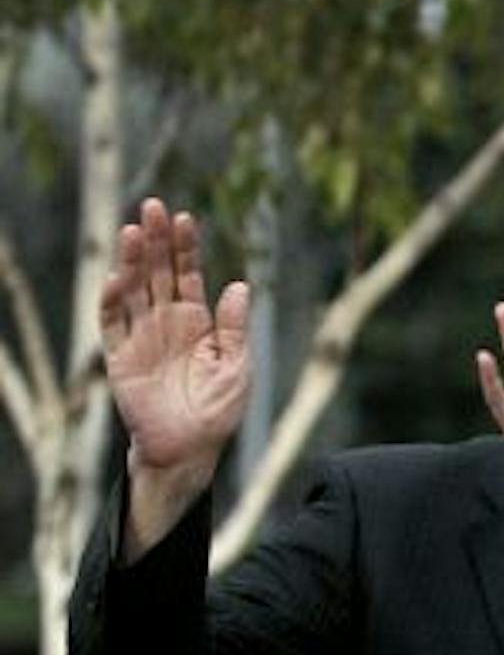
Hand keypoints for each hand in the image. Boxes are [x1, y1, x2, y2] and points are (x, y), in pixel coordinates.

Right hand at [98, 198, 249, 479]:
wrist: (190, 449)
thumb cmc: (217, 411)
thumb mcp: (237, 367)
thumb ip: (235, 328)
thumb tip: (240, 285)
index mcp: (196, 323)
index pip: (187, 275)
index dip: (185, 248)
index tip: (184, 218)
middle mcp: (165, 323)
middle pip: (158, 273)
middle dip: (156, 241)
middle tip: (153, 206)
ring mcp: (141, 337)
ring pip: (133, 290)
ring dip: (132, 260)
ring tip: (134, 230)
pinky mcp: (120, 358)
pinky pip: (112, 324)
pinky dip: (112, 300)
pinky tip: (118, 276)